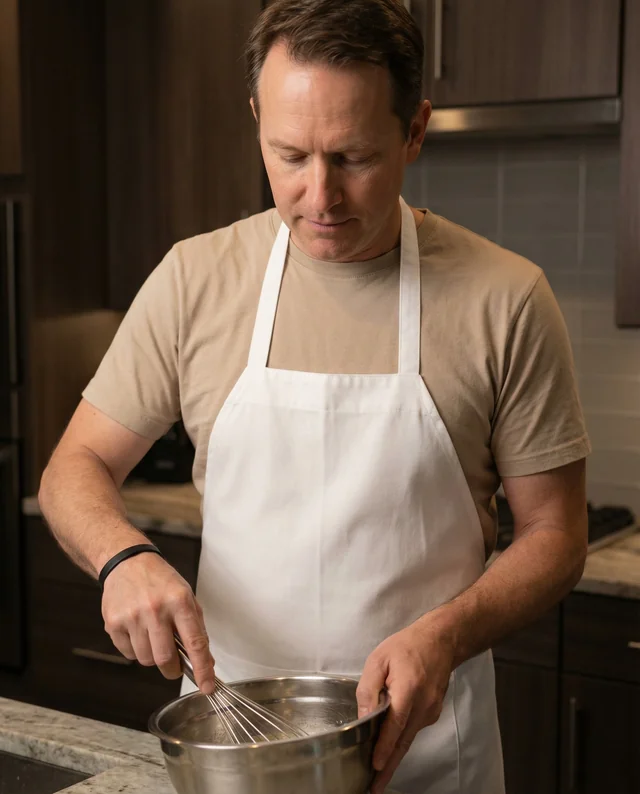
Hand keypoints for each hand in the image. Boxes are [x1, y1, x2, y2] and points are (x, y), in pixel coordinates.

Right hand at [101, 552, 214, 693]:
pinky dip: (136, 649)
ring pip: (146, 660)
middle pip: (165, 659)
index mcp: (179, 601)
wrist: (127, 563)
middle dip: (173, 669)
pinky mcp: (114, 623)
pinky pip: (129, 654)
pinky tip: (138, 630)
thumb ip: (197, 629)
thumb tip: (206, 661)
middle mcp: (155, 609)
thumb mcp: (186, 596)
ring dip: (153, 656)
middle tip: (175, 664)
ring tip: (153, 636)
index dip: (203, 669)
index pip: (195, 643)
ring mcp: (132, 617)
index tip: (207, 686)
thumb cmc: (160, 581)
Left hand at [356, 615, 455, 793]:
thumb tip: (364, 714)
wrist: (440, 640)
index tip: (375, 766)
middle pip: (403, 742)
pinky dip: (402, 739)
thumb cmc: (407, 646)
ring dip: (394, 755)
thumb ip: (369, 687)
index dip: (384, 748)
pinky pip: (414, 729)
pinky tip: (389, 744)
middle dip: (388, 767)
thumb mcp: (379, 659)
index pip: (395, 726)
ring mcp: (431, 711)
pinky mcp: (432, 713)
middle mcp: (423, 706)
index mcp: (408, 690)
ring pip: (409, 738)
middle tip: (375, 788)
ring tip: (378, 773)